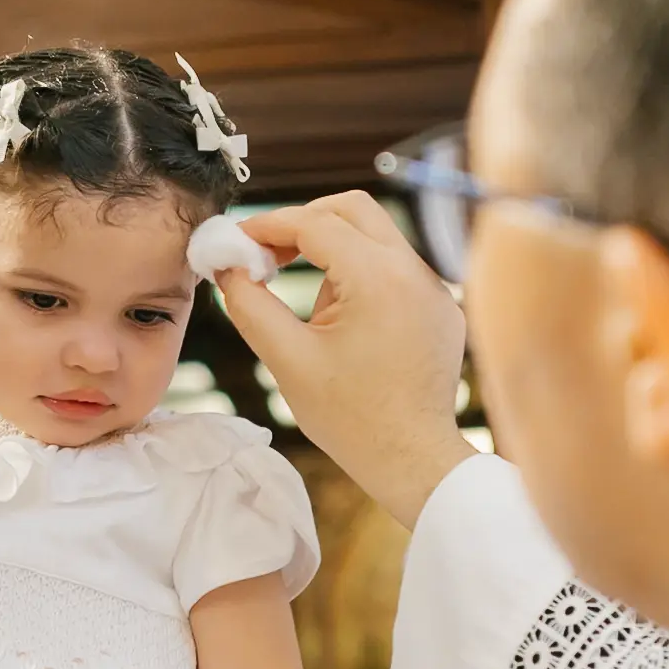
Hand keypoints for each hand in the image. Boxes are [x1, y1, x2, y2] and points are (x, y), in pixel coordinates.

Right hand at [211, 191, 476, 528]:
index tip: (237, 242)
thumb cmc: (352, 419)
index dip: (267, 227)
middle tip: (268, 254)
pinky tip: (346, 328)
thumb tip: (228, 267)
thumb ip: (250, 304)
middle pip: (353, 208)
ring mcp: (434, 288)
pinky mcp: (441, 307)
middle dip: (304, 222)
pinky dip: (362, 277)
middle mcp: (413, 272)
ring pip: (376, 237)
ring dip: (334, 254)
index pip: (315, 223)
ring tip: (313, 315)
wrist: (415, 460)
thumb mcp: (287, 360)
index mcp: (377, 279)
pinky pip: (396, 269)